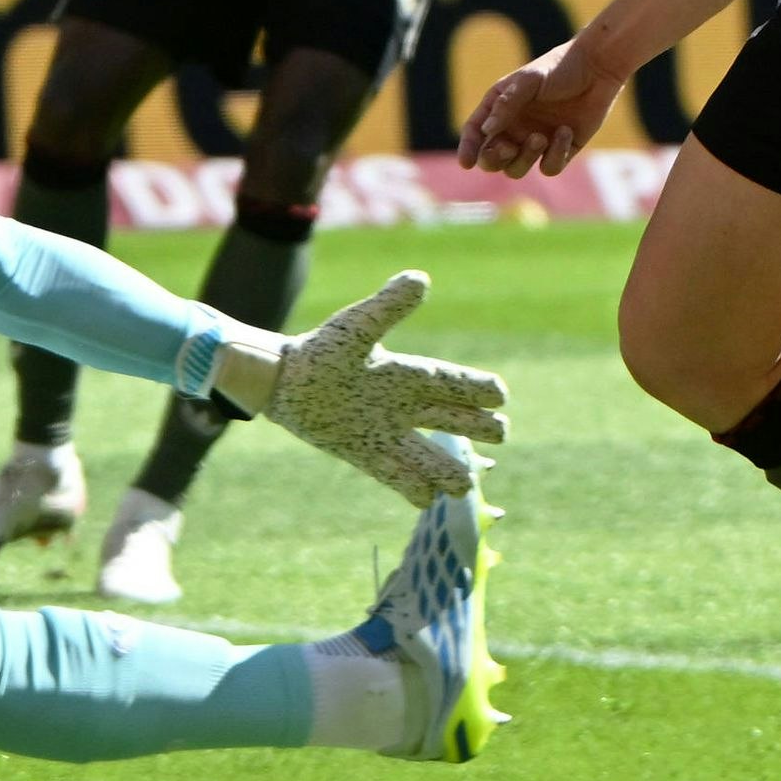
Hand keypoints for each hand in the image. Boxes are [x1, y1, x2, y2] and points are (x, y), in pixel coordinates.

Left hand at [239, 270, 505, 502]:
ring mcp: (384, 430)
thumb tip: (421, 279)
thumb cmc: (318, 351)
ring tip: (465, 485)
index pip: (450, 381)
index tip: (501, 395)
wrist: (280, 380)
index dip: (476, 388)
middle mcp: (400, 404)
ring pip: (425, 453)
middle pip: (449, 416)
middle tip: (500, 433)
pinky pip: (393, 473)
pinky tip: (426, 500)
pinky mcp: (363, 451)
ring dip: (445, 468)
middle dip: (476, 426)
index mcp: (403, 373)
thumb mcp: (356, 328)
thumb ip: (388, 308)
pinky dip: (409, 486)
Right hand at [456, 37, 625, 179]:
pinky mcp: (560, 150)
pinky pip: (549, 167)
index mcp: (500, 109)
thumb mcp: (529, 81)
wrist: (598, 70)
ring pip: (517, 169)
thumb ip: (507, 104)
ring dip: (525, 158)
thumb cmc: (559, 69)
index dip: (468, 149)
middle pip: (492, 159)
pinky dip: (555, 154)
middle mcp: (514, 128)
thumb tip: (487, 130)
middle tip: (507, 148)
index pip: (476, 133)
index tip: (466, 163)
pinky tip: (566, 131)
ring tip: (540, 137)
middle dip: (494, 159)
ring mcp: (536, 142)